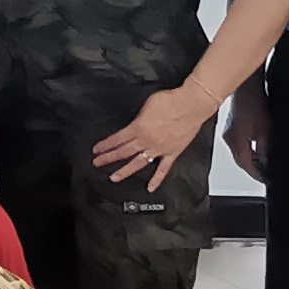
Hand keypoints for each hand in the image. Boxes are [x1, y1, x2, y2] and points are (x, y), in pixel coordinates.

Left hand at [89, 88, 212, 189]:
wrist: (191, 105)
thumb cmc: (171, 101)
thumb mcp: (147, 104)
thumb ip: (139, 118)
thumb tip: (136, 123)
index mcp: (138, 128)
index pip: (117, 139)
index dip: (105, 145)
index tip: (97, 150)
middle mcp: (147, 140)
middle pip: (123, 152)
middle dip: (108, 158)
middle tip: (97, 163)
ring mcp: (159, 148)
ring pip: (138, 163)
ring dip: (125, 171)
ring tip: (114, 177)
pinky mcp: (172, 153)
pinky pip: (163, 169)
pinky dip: (157, 179)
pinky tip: (150, 187)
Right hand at [224, 80, 270, 182]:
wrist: (246, 88)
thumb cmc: (254, 104)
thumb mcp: (265, 130)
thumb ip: (265, 150)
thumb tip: (267, 163)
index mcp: (236, 142)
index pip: (246, 165)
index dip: (258, 174)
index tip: (267, 179)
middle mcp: (230, 139)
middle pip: (242, 161)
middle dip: (254, 168)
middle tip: (266, 174)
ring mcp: (229, 133)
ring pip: (240, 153)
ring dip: (251, 159)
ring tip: (264, 163)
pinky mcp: (231, 128)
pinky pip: (239, 145)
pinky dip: (248, 150)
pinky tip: (257, 149)